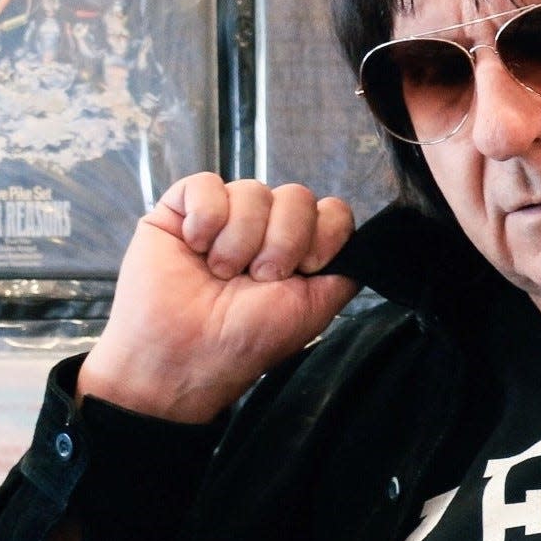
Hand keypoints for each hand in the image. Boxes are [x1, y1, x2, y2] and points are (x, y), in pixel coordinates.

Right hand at [77, 176, 357, 423]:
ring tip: (221, 272)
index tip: (306, 269)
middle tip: (258, 278)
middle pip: (297, 195)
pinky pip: (205, 184)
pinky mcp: (181, 210)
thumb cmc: (247, 340)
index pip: (331, 210)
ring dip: (240, 239)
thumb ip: (345, 271)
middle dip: (282, 241)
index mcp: (299, 250)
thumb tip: (359, 241)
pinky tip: (196, 246)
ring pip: (252, 189)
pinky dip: (205, 217)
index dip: (323, 235)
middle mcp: (266, 229)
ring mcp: (225, 216)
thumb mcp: (315, 308)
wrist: (186, 357)